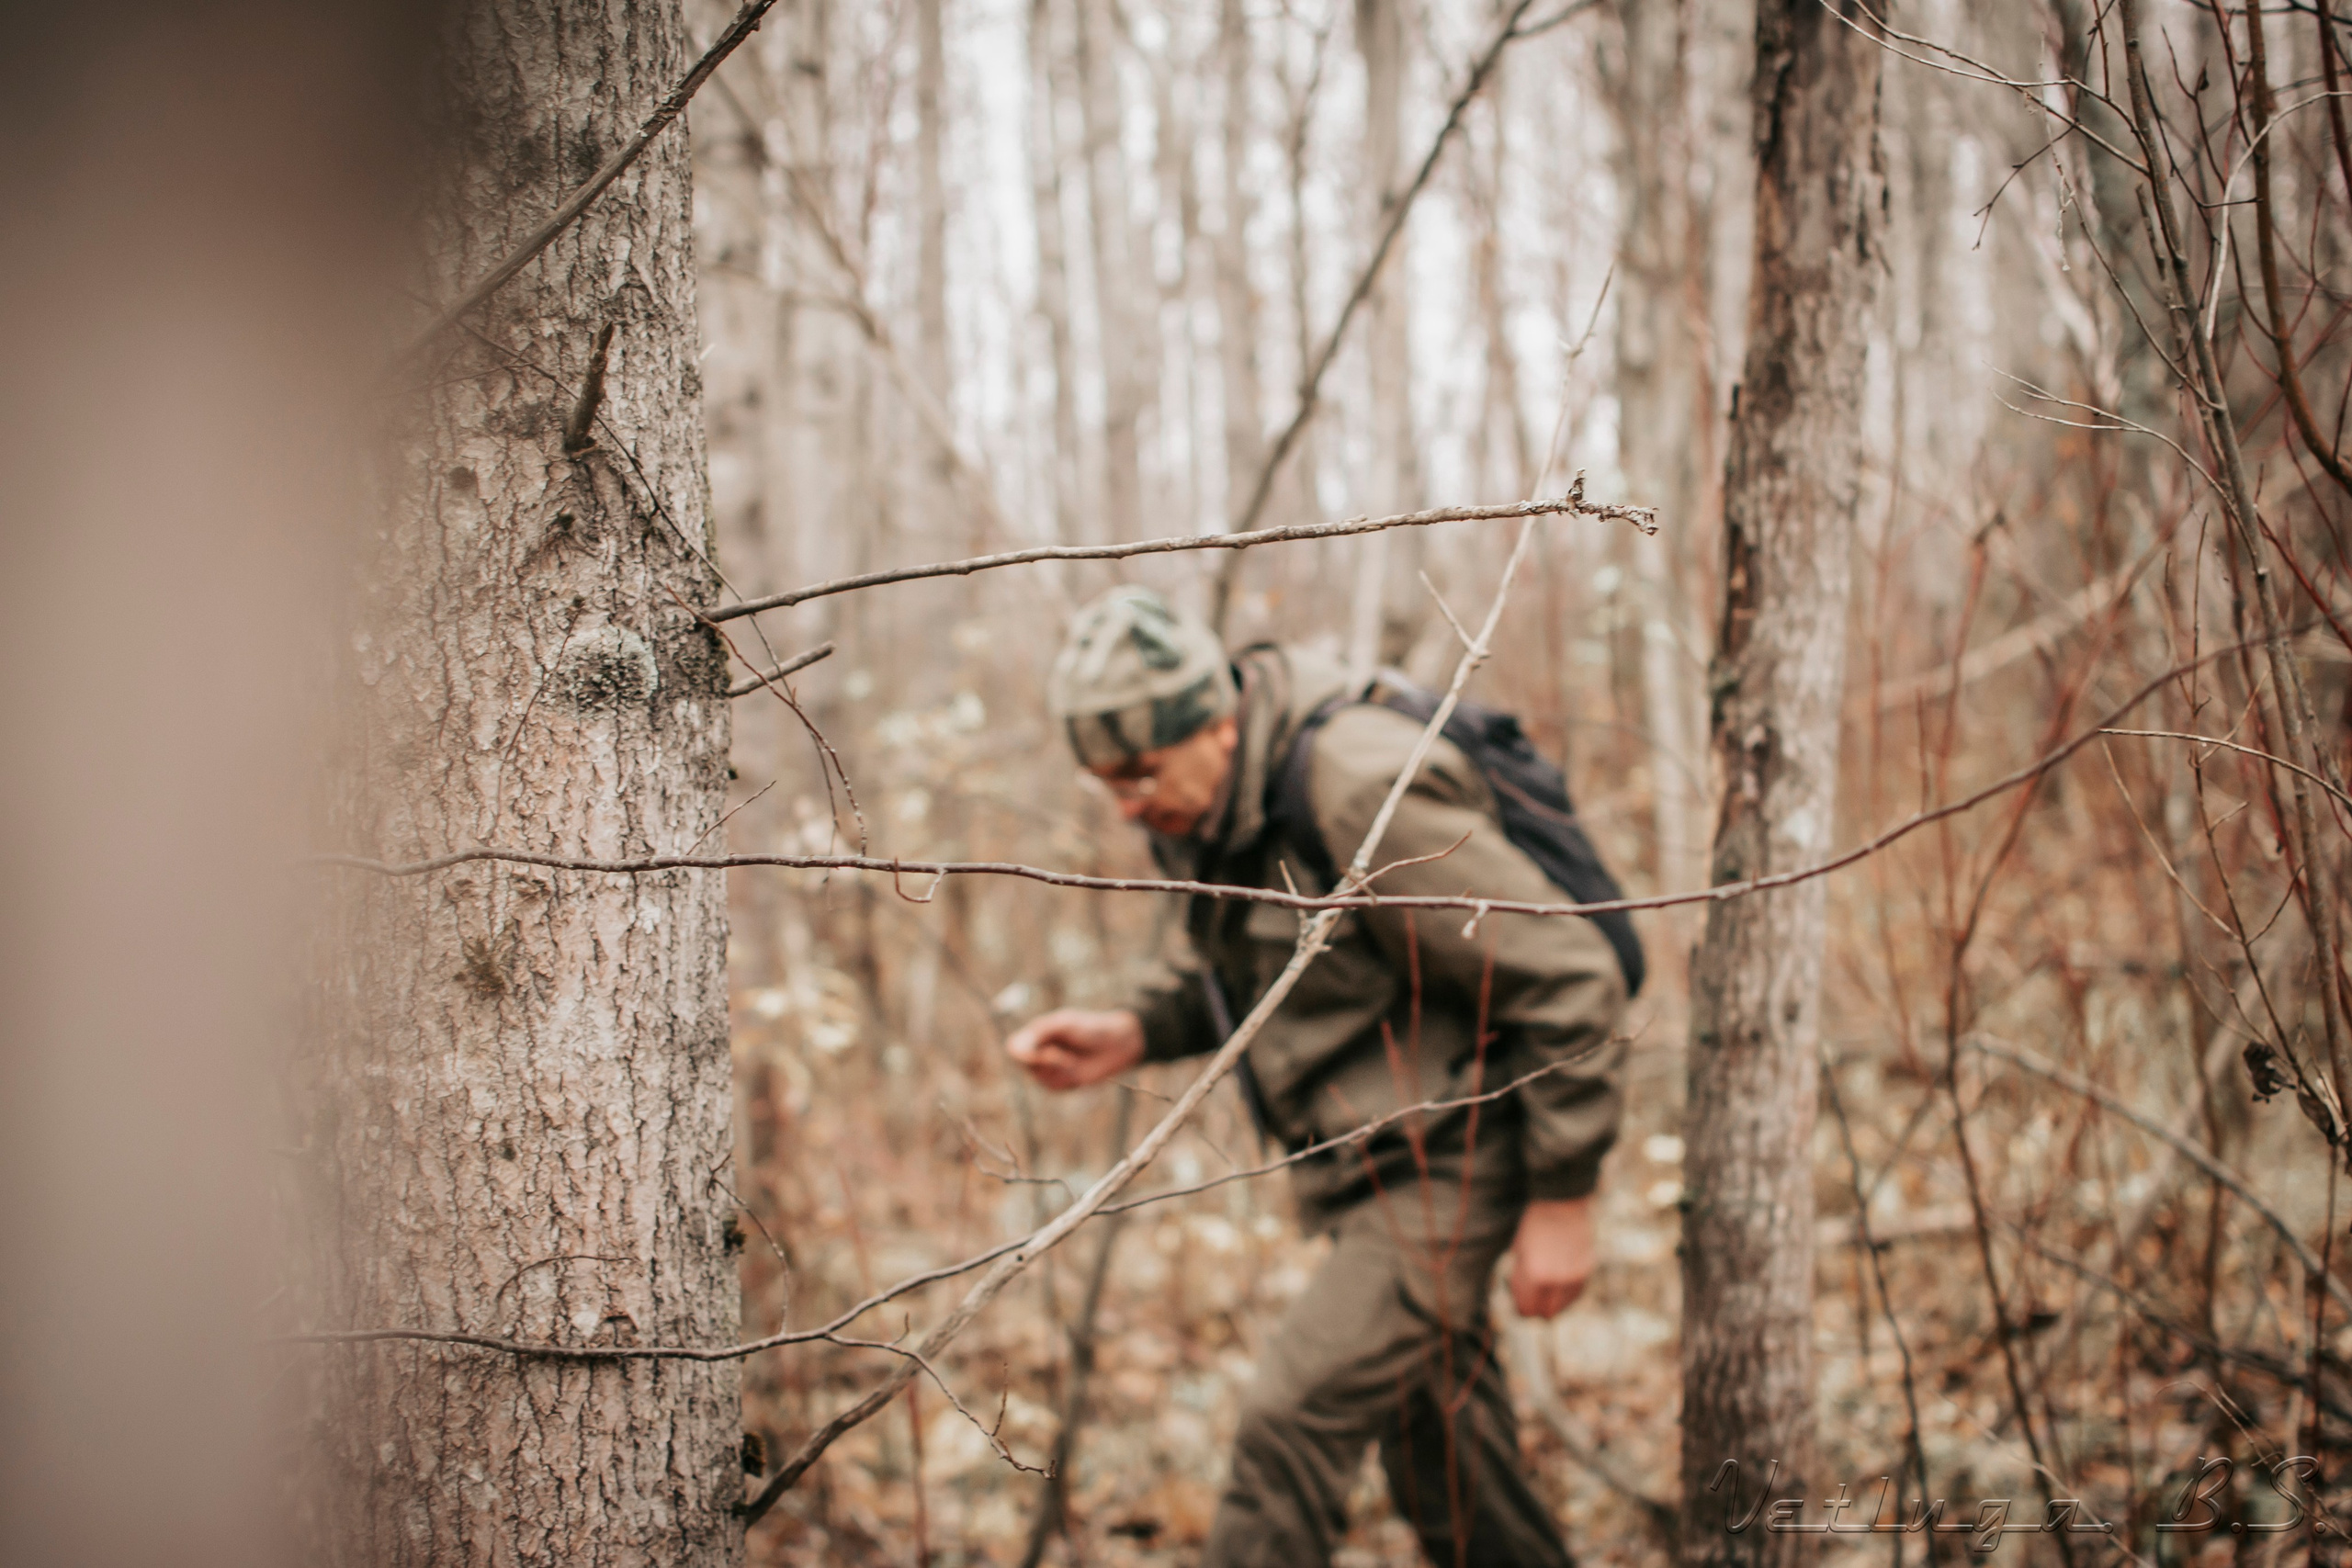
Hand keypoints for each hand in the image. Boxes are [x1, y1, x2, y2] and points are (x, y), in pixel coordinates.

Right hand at [1004, 1008, 1144, 1091]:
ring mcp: (1050, 1067)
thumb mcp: (1065, 1023)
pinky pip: (1053, 1088)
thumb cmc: (1090, 1029)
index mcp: (1037, 1033)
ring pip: (1039, 1079)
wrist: (1116, 1045)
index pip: (1014, 1047)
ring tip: (1075, 1063)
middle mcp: (1039, 1050)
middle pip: (1025, 1066)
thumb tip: (1018, 1048)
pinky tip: (1078, 1073)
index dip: (1022, 1055)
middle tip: (1067, 1060)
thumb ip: (1040, 1032)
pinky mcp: (1062, 1082)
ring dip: (1058, 1072)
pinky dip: (1065, 1081)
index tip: (1039, 1055)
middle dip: (1045, 1065)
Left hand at [1508, 1196, 1596, 1319]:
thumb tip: (1521, 1298)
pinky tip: (1558, 1281)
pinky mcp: (1587, 1272)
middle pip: (1546, 1314)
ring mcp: (1574, 1277)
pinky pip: (1575, 1295)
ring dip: (1552, 1302)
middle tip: (1532, 1297)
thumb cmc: (1535, 1226)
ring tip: (1545, 1287)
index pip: (1526, 1309)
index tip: (1519, 1302)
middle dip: (1537, 1308)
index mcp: (1534, 1274)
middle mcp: (1556, 1280)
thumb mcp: (1519, 1252)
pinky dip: (1566, 1294)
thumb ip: (1520, 1278)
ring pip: (1562, 1307)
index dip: (1521, 1307)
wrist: (1561, 1204)